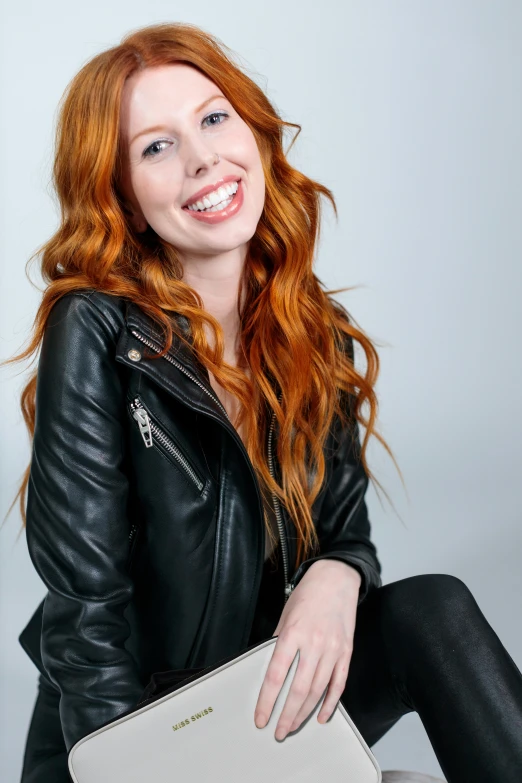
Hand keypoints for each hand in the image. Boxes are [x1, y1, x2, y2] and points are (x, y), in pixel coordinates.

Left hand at [253, 559, 360, 739]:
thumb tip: (271, 670)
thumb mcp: (285, 616)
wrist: (336, 579)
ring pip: (317, 691)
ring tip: (293, 726)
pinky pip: (338, 684)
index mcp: (293, 633)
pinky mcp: (346, 652)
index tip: (261, 717)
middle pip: (298, 690)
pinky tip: (321, 716)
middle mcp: (314, 643)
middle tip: (278, 731)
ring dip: (304, 713)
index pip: (275, 675)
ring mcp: (333, 649)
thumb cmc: (308, 595)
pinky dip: (329, 703)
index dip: (266, 701)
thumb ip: (278, 643)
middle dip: (286, 715)